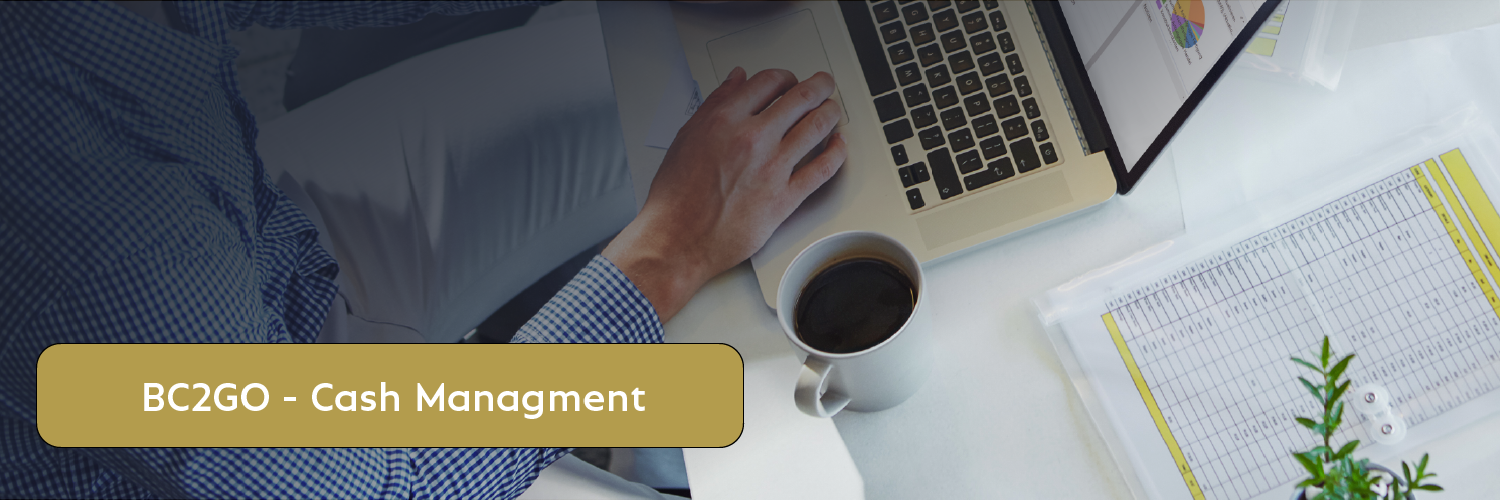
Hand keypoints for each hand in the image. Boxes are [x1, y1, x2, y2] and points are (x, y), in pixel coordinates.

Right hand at [603, 67, 846, 321]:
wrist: (678, 239)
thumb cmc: (677, 196)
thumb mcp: (687, 137)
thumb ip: (715, 104)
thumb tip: (736, 80)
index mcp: (726, 119)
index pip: (769, 82)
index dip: (786, 77)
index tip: (790, 81)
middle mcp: (753, 139)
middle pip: (801, 97)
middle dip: (818, 86)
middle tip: (824, 85)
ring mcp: (773, 168)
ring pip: (817, 126)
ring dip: (830, 112)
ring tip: (832, 110)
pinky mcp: (785, 198)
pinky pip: (823, 169)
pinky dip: (836, 152)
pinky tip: (838, 146)